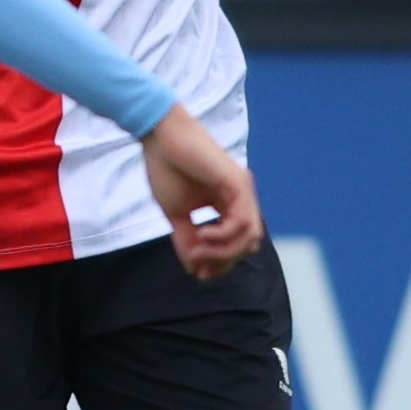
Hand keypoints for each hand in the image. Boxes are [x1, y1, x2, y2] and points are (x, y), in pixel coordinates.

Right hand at [138, 106, 264, 280]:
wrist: (160, 137)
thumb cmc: (167, 168)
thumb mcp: (176, 214)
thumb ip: (188, 240)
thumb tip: (195, 270)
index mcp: (228, 204)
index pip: (237, 244)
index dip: (221, 264)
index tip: (197, 272)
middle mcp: (241, 198)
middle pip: (248, 245)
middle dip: (224, 261)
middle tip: (198, 262)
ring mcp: (243, 191)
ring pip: (250, 238)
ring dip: (223, 251)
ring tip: (197, 247)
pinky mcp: (239, 183)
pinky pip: (241, 222)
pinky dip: (223, 236)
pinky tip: (202, 233)